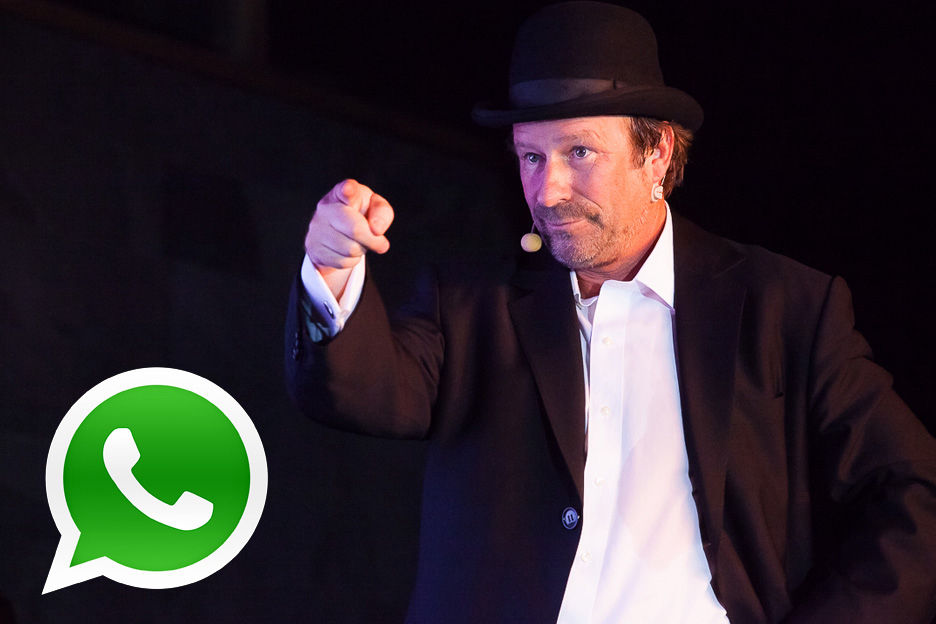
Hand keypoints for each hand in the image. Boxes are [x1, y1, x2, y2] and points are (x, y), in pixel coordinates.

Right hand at [304, 179, 393, 297]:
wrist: (337, 233)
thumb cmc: (360, 216)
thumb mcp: (375, 208)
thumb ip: (381, 212)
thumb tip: (376, 229)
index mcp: (342, 192)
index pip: (345, 190)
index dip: (348, 191)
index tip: (348, 189)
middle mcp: (326, 208)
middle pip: (355, 229)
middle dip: (372, 240)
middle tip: (381, 243)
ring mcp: (317, 228)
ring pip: (350, 249)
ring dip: (361, 250)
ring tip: (359, 243)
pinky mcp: (314, 248)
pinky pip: (342, 261)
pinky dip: (351, 260)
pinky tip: (348, 251)